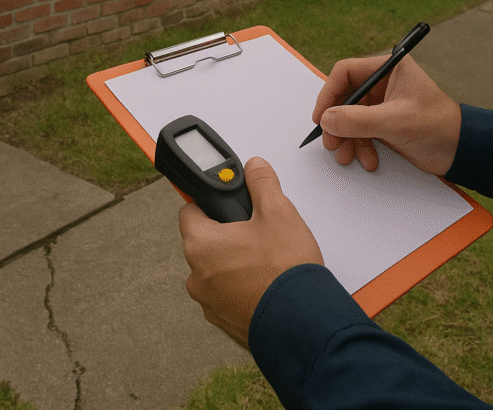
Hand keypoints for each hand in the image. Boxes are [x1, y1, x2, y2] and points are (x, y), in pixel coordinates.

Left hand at [179, 157, 322, 347]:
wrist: (303, 324)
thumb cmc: (285, 271)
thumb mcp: (278, 211)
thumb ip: (262, 182)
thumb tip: (254, 167)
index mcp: (200, 244)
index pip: (189, 210)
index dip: (209, 201)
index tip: (224, 200)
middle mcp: (197, 277)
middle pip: (205, 241)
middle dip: (228, 233)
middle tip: (256, 230)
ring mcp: (210, 304)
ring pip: (217, 270)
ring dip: (235, 262)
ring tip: (267, 258)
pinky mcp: (226, 323)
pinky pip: (228, 295)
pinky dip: (243, 287)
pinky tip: (268, 282)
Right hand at [314, 54, 461, 175]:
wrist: (461, 151)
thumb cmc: (437, 126)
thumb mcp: (394, 121)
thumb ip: (358, 119)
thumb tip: (326, 120)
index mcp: (388, 68)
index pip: (346, 72)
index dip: (329, 93)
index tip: (321, 116)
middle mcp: (383, 83)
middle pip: (345, 97)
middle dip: (337, 122)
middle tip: (331, 142)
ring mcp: (383, 104)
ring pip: (350, 118)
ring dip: (346, 138)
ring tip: (346, 157)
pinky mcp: (385, 123)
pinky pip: (361, 132)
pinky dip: (360, 146)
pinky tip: (368, 160)